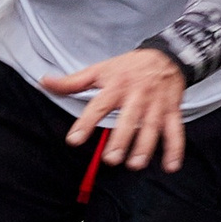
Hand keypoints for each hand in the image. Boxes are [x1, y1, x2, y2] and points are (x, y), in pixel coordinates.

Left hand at [46, 46, 186, 170]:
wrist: (167, 56)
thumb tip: (44, 82)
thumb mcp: (100, 70)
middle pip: (129, 119)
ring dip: (145, 146)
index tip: (74, 140)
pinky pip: (175, 130)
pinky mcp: (172, 111)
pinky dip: (176, 149)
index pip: (99, 105)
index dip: (86, 122)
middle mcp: (137, 96)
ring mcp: (156, 104)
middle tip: (111, 159)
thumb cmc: (129, 67)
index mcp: (117, 86)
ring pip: (152, 127)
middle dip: (121, 139)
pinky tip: (171, 166)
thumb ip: (73, 82)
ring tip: (135, 164)